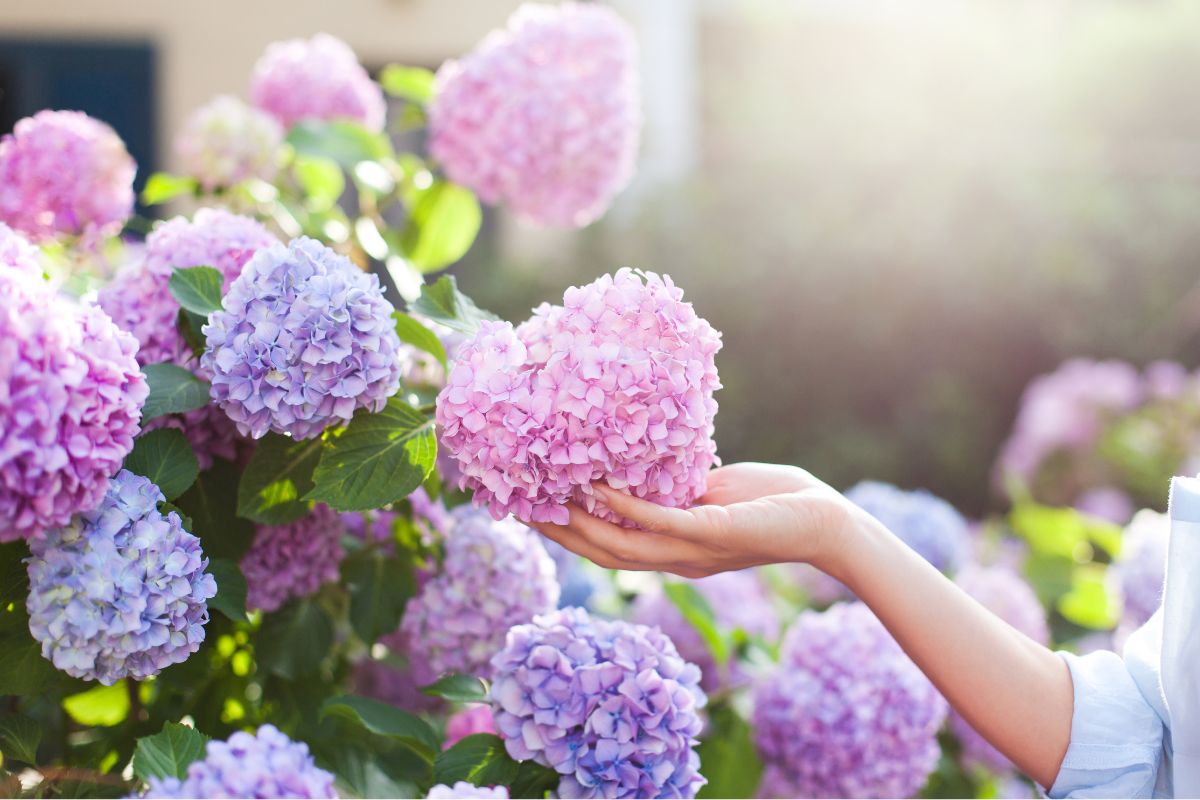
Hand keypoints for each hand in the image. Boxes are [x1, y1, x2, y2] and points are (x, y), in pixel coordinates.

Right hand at [528, 466, 853, 578]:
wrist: (824, 520)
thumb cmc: (773, 501)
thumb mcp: (712, 494)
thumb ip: (676, 488)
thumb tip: (642, 464)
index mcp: (674, 552)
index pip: (609, 549)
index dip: (568, 534)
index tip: (532, 508)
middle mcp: (677, 561)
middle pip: (603, 554)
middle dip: (560, 533)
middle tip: (520, 505)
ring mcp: (693, 551)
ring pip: (621, 545)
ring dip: (581, 521)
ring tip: (546, 496)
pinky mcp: (712, 533)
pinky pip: (659, 521)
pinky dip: (625, 506)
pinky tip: (599, 486)